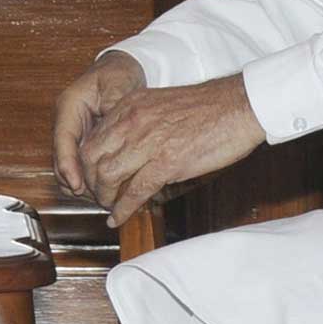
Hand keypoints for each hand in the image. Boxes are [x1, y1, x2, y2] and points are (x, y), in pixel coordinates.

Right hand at [52, 51, 147, 195]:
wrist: (122, 69)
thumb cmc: (117, 73)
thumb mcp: (118, 85)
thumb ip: (114, 107)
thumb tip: (113, 128)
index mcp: (69, 106)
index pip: (63, 140)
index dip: (67, 165)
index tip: (76, 184)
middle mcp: (67, 121)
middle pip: (62, 159)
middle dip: (75, 181)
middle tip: (97, 197)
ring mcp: (74, 133)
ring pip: (69, 166)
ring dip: (83, 183)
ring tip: (103, 198)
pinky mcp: (84, 142)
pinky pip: (81, 165)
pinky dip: (91, 178)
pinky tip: (108, 188)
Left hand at [73, 74, 266, 227]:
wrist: (237, 105)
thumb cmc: (206, 108)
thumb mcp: (159, 105)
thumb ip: (138, 123)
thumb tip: (125, 147)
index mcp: (129, 106)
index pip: (91, 138)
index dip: (85, 164)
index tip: (90, 177)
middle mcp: (132, 122)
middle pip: (91, 158)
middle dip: (89, 182)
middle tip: (97, 196)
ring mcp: (148, 142)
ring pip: (108, 175)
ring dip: (104, 197)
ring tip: (108, 207)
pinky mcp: (167, 162)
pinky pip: (135, 191)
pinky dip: (123, 209)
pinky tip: (119, 218)